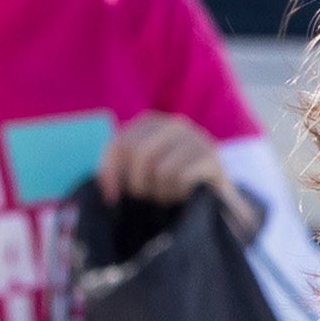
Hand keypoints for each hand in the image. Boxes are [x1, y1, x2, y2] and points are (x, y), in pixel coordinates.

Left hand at [102, 111, 252, 231]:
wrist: (214, 196)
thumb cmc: (169, 183)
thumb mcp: (141, 171)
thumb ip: (118, 170)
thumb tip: (105, 191)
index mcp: (151, 122)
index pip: (119, 144)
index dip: (110, 173)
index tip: (111, 198)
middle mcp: (174, 124)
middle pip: (139, 154)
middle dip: (137, 184)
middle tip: (145, 197)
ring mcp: (196, 139)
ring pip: (160, 170)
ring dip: (160, 192)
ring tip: (167, 195)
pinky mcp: (212, 158)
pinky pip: (181, 178)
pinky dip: (177, 193)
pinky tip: (183, 195)